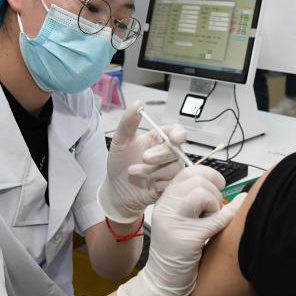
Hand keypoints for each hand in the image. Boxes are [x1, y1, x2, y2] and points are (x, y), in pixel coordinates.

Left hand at [98, 101, 187, 222]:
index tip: (174, 138)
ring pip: (174, 168)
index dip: (179, 134)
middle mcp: (168, 154)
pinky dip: (158, 184)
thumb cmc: (119, 164)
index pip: (177, 132)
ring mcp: (170, 170)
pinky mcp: (170, 186)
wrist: (115, 191)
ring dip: (152, 171)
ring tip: (134, 172)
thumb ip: (128, 123)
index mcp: (159, 139)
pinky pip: (173, 183)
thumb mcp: (119, 141)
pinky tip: (147, 185)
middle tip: (143, 158)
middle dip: (159, 155)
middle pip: (176, 150)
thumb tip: (138, 104)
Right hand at [117, 167, 245, 295]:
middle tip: (213, 211)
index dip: (209, 175)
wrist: (162, 281)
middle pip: (198, 180)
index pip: (189, 171)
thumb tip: (224, 185)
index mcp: (165, 199)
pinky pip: (215, 220)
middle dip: (214, 193)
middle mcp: (165, 206)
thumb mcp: (181, 219)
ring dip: (215, 206)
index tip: (219, 186)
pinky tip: (225, 222)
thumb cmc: (177, 250)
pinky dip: (226, 218)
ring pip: (203, 194)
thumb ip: (195, 200)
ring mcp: (173, 222)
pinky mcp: (186, 239)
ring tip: (210, 222)